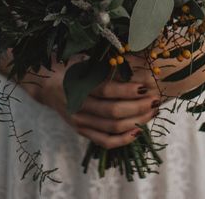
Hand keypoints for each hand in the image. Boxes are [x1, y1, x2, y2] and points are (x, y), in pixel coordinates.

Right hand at [21, 54, 160, 149]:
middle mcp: (79, 107)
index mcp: (79, 86)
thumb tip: (130, 63)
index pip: (107, 91)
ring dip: (135, 122)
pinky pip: (105, 141)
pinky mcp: (83, 132)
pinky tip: (138, 132)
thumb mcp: (85, 63)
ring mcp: (80, 122)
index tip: (145, 86)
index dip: (127, 90)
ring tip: (151, 113)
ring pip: (112, 128)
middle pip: (112, 112)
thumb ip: (104, 66)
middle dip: (137, 107)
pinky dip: (123, 139)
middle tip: (155, 100)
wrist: (49, 86)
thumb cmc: (72, 70)